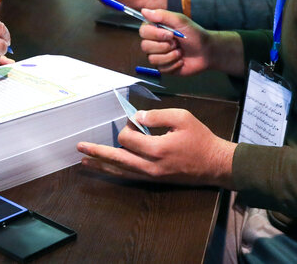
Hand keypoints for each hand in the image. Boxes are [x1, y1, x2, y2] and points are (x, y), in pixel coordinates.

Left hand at [77, 108, 234, 186]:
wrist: (216, 164)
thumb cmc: (200, 138)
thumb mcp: (182, 118)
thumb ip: (156, 116)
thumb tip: (134, 117)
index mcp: (157, 150)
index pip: (128, 138)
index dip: (128, 126)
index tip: (137, 121)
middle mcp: (151, 167)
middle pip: (116, 159)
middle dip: (97, 152)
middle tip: (79, 147)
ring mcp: (151, 176)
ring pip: (120, 171)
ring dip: (101, 164)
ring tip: (84, 160)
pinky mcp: (154, 180)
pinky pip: (129, 176)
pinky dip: (115, 171)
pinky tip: (105, 167)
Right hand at [138, 8, 243, 76]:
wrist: (207, 51)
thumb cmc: (195, 35)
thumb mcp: (180, 21)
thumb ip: (162, 15)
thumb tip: (144, 10)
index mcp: (156, 29)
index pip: (143, 31)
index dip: (156, 34)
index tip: (170, 34)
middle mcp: (154, 42)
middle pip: (145, 46)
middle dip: (165, 46)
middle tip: (177, 43)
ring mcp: (158, 55)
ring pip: (152, 58)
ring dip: (170, 55)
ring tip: (180, 51)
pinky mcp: (163, 67)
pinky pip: (161, 68)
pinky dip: (174, 64)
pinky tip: (181, 60)